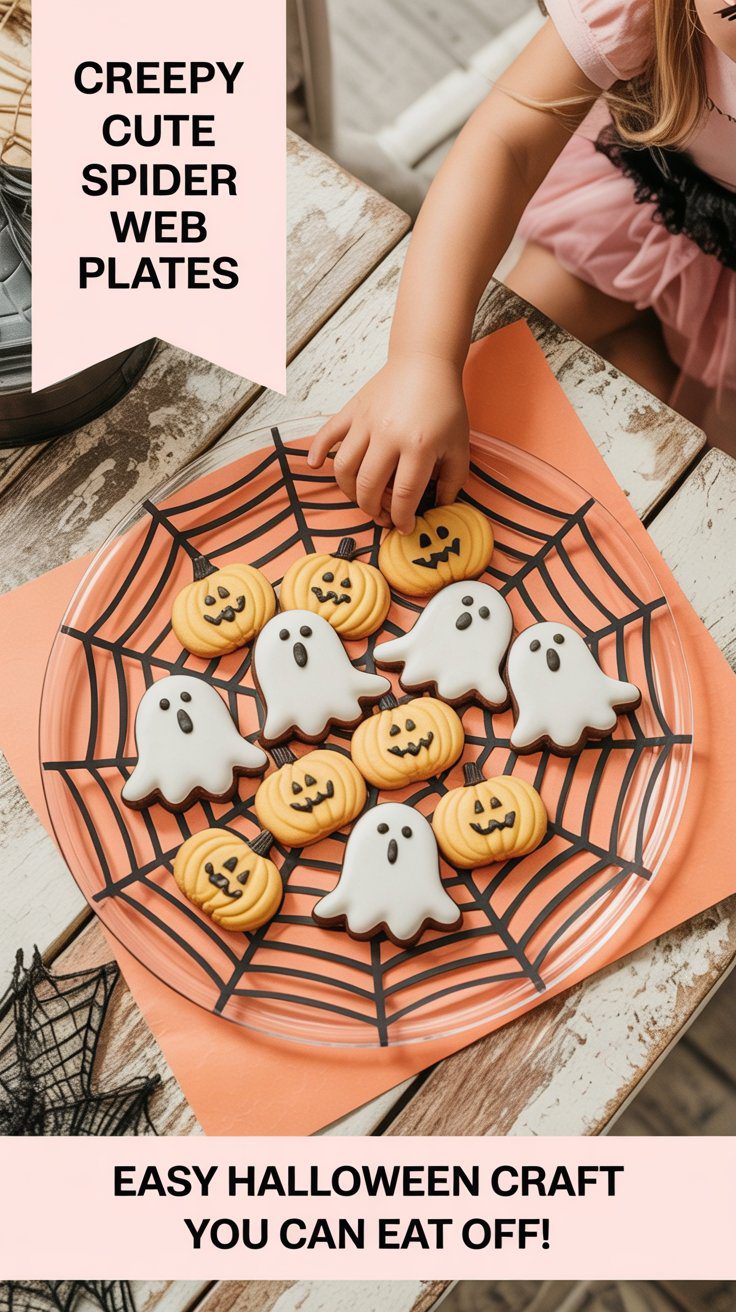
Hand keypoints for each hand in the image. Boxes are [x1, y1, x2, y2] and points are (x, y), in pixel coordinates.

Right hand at [308, 353, 469, 532]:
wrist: (425, 363)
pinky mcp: (352, 411)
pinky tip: (317, 466)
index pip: (404, 495)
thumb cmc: (445, 405)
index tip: (404, 526)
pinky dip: (317, 452)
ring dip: (350, 491)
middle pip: (369, 486)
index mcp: (418, 446)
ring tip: (362, 498)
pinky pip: (327, 434)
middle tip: (383, 516)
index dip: (402, 518)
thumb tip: (439, 506)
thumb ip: (453, 480)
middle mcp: (388, 435)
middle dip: (373, 510)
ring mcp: (366, 422)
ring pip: (345, 468)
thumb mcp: (459, 446)